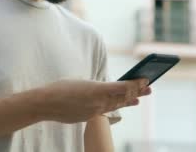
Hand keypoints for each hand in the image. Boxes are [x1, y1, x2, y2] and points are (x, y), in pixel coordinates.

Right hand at [35, 78, 150, 123]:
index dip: (136, 84)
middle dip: (137, 92)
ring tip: (139, 99)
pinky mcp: (88, 117)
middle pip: (123, 97)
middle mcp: (99, 102)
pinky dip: (114, 106)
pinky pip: (104, 110)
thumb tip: (104, 92)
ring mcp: (94, 111)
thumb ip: (96, 87)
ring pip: (115, 105)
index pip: (123, 87)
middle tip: (149, 88)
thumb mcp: (82, 82)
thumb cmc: (60, 88)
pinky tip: (118, 104)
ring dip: (128, 101)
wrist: (46, 104)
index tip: (146, 79)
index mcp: (97, 89)